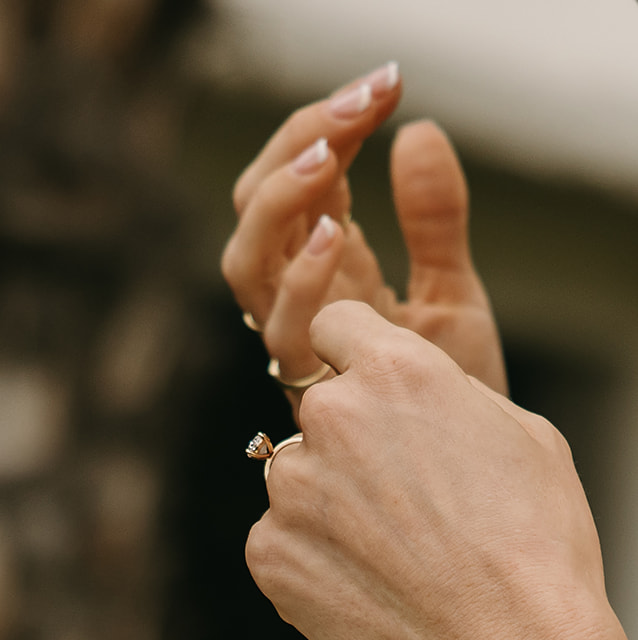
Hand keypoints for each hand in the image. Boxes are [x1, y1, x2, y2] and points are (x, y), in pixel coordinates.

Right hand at [221, 65, 505, 414]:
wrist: (466, 482)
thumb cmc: (453, 401)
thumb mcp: (451, 291)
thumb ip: (432, 219)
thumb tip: (418, 132)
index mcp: (323, 270)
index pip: (295, 184)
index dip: (324, 129)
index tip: (386, 87)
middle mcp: (296, 303)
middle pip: (253, 212)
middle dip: (295, 147)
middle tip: (357, 105)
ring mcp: (298, 343)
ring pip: (246, 261)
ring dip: (280, 201)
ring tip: (328, 155)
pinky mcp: (313, 384)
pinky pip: (283, 326)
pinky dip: (301, 277)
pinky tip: (337, 234)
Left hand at [247, 302, 613, 639]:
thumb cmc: (534, 547)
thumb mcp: (523, 436)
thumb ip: (450, 398)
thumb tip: (419, 396)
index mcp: (396, 371)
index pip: (334, 324)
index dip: (351, 354)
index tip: (366, 387)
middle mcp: (331, 418)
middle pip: (320, 411)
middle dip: (352, 444)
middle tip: (405, 501)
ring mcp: (291, 489)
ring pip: (297, 480)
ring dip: (329, 504)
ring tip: (393, 555)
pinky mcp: (267, 553)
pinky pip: (280, 541)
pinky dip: (312, 561)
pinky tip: (367, 589)